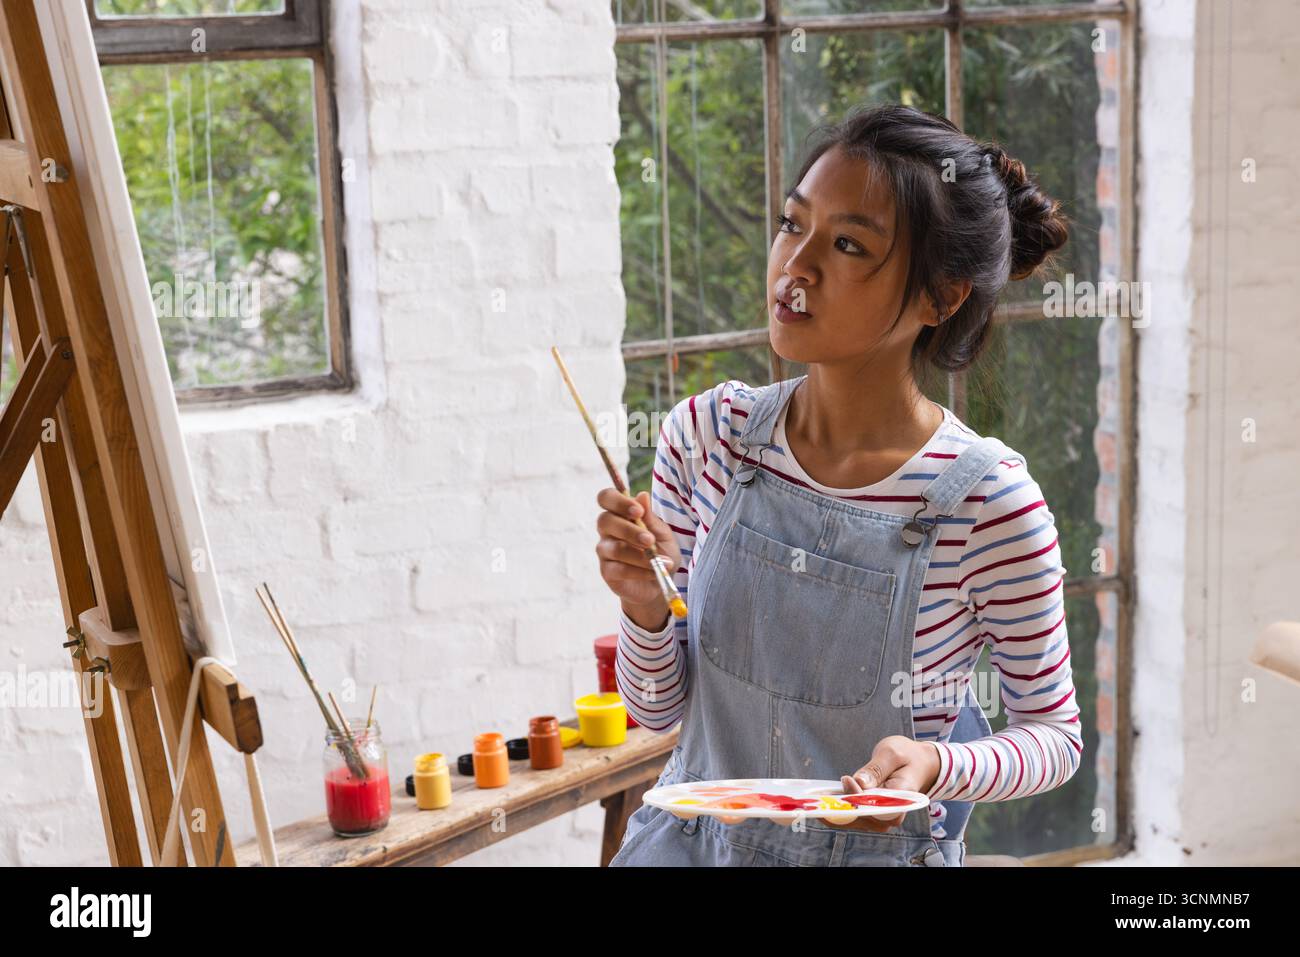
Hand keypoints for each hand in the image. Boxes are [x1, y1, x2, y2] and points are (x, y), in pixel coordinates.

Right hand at [595, 488, 683, 625]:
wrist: (661, 582)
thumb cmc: (661, 552)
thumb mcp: (662, 533)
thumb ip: (651, 517)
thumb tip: (642, 495)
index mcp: (620, 514)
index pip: (606, 498)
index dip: (618, 501)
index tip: (638, 511)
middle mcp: (608, 530)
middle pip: (604, 521)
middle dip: (628, 529)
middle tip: (649, 539)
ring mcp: (605, 551)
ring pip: (614, 548)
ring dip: (639, 555)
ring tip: (660, 561)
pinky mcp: (607, 572)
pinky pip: (618, 569)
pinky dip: (639, 571)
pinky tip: (654, 572)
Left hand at [828, 735, 940, 833]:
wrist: (918, 763)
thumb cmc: (907, 756)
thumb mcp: (892, 754)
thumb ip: (876, 769)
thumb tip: (859, 782)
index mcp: (903, 798)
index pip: (879, 806)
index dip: (860, 798)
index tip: (847, 779)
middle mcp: (892, 813)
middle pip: (864, 818)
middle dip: (841, 809)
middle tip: (820, 797)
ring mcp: (882, 817)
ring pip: (855, 821)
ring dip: (836, 812)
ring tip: (816, 799)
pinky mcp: (872, 813)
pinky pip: (853, 817)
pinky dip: (837, 810)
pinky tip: (823, 800)